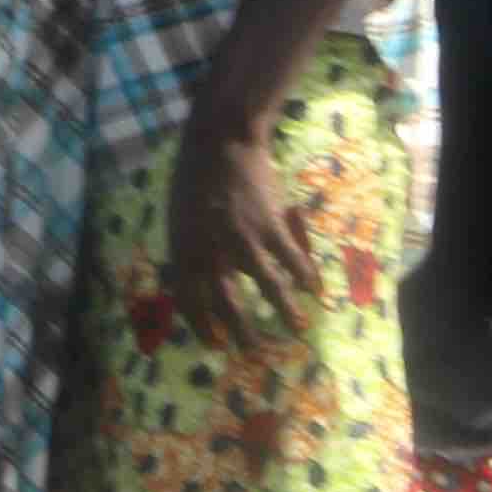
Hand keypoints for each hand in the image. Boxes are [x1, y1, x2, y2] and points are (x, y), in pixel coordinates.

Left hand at [161, 110, 310, 348]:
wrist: (220, 139)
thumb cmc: (195, 175)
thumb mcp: (178, 215)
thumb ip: (188, 248)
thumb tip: (197, 279)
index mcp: (183, 247)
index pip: (189, 299)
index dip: (201, 326)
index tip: (214, 344)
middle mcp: (212, 250)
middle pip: (229, 303)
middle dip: (242, 332)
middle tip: (254, 351)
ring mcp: (244, 239)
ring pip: (269, 288)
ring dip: (285, 313)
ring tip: (296, 329)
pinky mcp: (271, 225)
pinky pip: (293, 261)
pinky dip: (306, 277)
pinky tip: (314, 288)